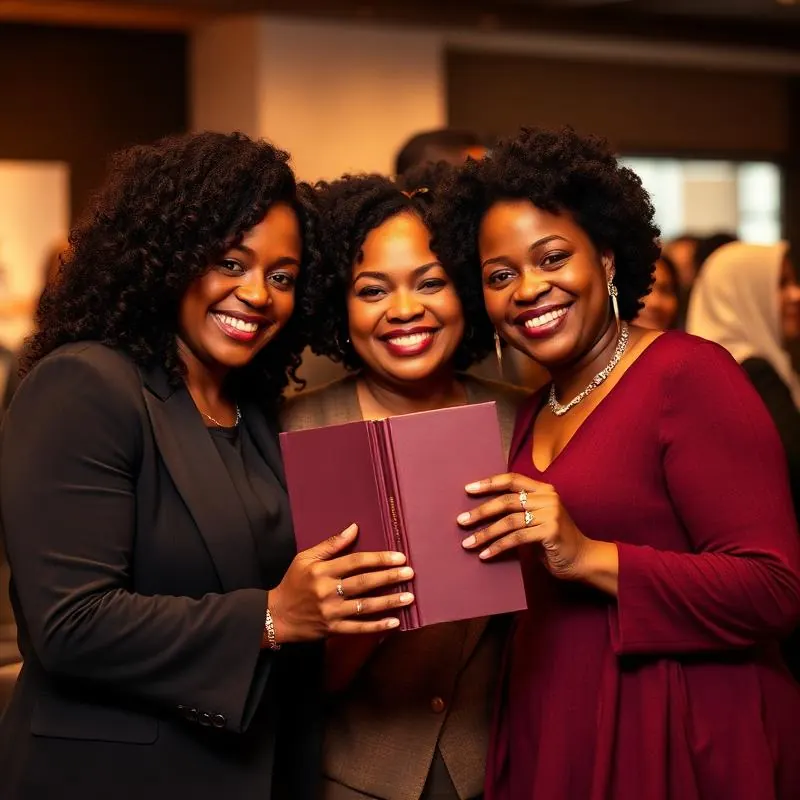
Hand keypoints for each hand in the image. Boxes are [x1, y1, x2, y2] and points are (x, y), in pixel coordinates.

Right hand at [268, 524, 414, 642]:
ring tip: (409, 596)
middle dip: (389, 578)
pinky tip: (395, 621)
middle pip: (364, 583)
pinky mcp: (333, 629)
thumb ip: (330, 544)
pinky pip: (359, 628)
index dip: (378, 559)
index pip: (355, 562)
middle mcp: (327, 591)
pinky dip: (377, 626)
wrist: (275, 616)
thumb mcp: (305, 558)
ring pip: (365, 606)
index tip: (399, 557)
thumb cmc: (293, 583)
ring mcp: (331, 612)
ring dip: (389, 602)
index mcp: (322, 571)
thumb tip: (354, 528)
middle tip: (409, 573)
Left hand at [457, 473, 594, 580]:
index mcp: (544, 490)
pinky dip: (498, 547)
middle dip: (480, 512)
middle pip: (506, 501)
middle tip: (461, 521)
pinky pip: (516, 538)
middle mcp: (548, 498)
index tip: (468, 489)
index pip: (512, 480)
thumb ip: (519, 512)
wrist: (583, 560)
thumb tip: (481, 512)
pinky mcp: (550, 531)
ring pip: (509, 521)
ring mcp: (551, 514)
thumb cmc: (554, 542)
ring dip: (485, 533)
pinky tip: (485, 555)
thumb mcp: (536, 521)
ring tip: (468, 543)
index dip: (489, 483)